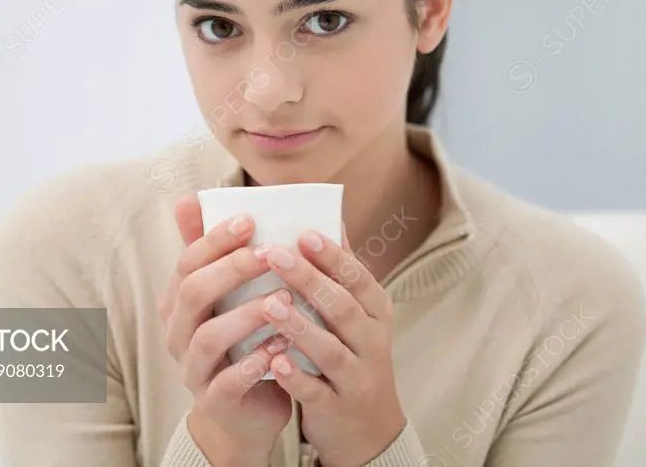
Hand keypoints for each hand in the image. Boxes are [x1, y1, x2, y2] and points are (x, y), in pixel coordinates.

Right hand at [157, 194, 294, 462]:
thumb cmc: (243, 340)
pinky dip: (254, 362)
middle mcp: (178, 333)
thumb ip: (216, 251)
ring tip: (282, 298)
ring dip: (246, 314)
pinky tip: (281, 346)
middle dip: (232, 269)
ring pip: (208, 337)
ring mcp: (193, 369)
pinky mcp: (214, 401)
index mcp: (180, 302)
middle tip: (272, 254)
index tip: (250, 220)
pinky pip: (228, 382)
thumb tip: (192, 196)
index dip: (215, 240)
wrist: (248, 411)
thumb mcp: (230, 295)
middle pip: (192, 293)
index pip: (187, 262)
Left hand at [257, 225, 406, 466]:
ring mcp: (356, 376)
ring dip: (300, 326)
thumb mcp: (357, 314)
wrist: (368, 428)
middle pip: (343, 307)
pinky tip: (274, 361)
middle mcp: (371, 341)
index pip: (357, 277)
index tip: (303, 233)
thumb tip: (332, 219)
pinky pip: (316, 391)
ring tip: (270, 303)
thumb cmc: (352, 355)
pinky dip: (297, 377)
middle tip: (275, 254)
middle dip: (310, 280)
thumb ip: (342, 273)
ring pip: (330, 349)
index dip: (332, 256)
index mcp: (375, 311)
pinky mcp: (336, 407)